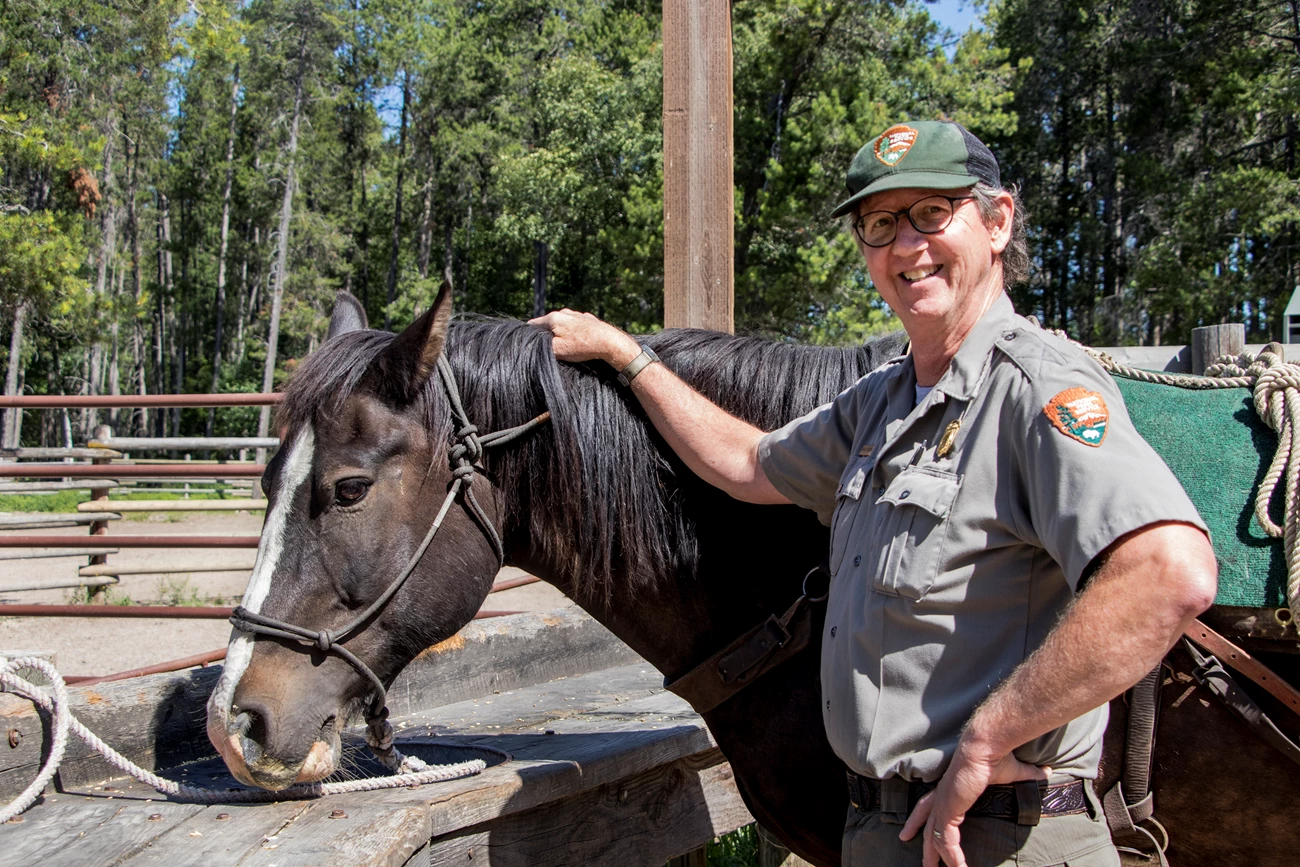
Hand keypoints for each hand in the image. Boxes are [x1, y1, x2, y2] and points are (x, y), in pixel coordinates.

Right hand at [528, 309, 640, 366]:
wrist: (609, 342)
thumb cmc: (582, 346)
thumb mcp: (557, 350)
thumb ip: (542, 345)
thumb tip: (533, 343)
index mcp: (553, 318)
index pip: (533, 324)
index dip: (531, 335)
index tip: (532, 345)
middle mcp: (564, 312)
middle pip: (548, 324)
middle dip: (547, 335)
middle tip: (551, 349)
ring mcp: (577, 314)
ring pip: (562, 324)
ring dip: (561, 334)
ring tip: (567, 346)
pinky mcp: (588, 319)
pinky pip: (575, 326)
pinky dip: (574, 333)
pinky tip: (579, 342)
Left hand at [899, 744, 1049, 866]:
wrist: (987, 746)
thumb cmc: (997, 756)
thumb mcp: (1014, 771)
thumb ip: (1028, 774)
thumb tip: (1046, 772)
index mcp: (951, 786)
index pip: (930, 804)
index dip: (921, 817)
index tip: (912, 829)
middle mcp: (943, 795)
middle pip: (925, 820)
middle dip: (921, 838)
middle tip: (919, 857)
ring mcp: (944, 804)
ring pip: (934, 836)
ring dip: (936, 856)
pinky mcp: (949, 811)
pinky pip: (947, 841)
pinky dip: (952, 857)